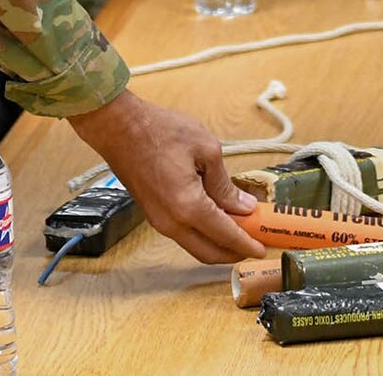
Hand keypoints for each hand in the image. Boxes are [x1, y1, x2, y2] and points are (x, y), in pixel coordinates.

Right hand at [67, 90, 262, 263]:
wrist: (119, 127)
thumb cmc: (161, 131)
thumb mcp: (206, 149)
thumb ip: (225, 184)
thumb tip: (243, 207)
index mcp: (188, 207)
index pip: (225, 235)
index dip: (247, 245)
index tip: (263, 248)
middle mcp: (172, 223)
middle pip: (209, 253)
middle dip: (234, 253)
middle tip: (254, 243)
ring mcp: (159, 222)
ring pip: (195, 246)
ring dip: (218, 244)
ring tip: (240, 230)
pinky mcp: (153, 215)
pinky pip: (183, 235)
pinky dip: (203, 234)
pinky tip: (217, 219)